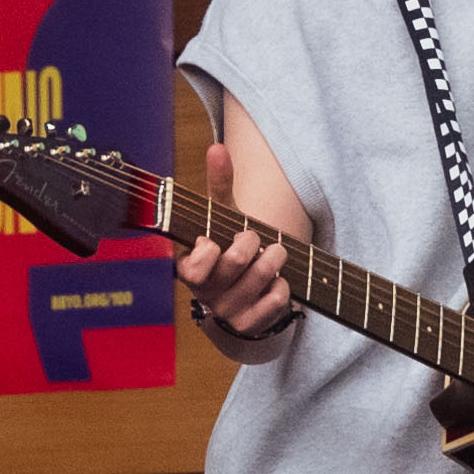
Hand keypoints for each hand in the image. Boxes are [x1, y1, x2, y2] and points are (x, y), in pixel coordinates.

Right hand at [172, 141, 295, 341]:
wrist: (245, 302)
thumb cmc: (231, 252)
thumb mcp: (222, 220)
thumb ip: (219, 185)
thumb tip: (217, 147)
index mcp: (190, 270)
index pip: (191, 267)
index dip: (208, 250)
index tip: (214, 241)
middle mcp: (206, 295)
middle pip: (236, 261)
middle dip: (253, 241)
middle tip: (255, 238)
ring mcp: (229, 313)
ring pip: (261, 277)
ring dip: (275, 259)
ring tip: (275, 253)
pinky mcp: (253, 326)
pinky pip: (277, 299)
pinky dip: (283, 286)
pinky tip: (276, 282)